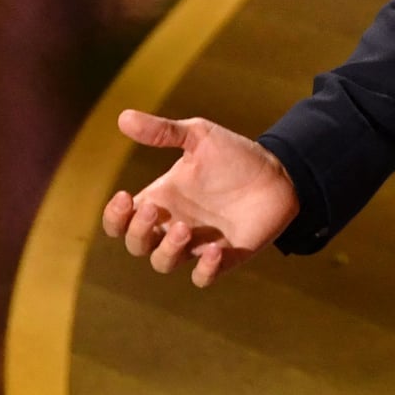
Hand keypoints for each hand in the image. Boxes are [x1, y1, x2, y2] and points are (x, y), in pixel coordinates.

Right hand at [101, 110, 300, 287]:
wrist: (279, 172)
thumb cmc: (235, 155)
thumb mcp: (198, 136)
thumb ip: (162, 131)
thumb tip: (122, 117)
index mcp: (162, 199)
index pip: (121, 222)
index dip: (114, 216)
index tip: (126, 196)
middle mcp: (173, 224)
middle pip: (137, 245)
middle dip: (137, 232)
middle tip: (151, 211)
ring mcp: (197, 244)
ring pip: (163, 263)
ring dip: (167, 250)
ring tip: (184, 228)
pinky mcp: (226, 257)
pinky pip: (203, 277)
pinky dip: (204, 269)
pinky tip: (215, 248)